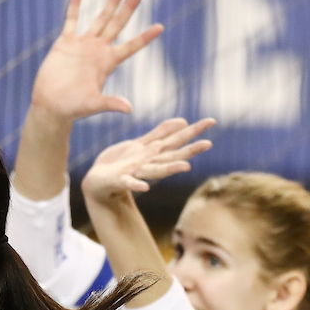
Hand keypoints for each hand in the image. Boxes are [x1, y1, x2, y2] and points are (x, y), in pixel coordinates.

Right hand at [29, 0, 162, 121]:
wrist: (50, 106)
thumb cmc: (72, 108)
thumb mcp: (92, 105)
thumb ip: (110, 103)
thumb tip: (129, 109)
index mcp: (108, 63)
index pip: (131, 47)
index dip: (145, 37)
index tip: (160, 26)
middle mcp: (98, 50)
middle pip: (118, 23)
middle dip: (130, 6)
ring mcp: (82, 44)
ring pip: (100, 17)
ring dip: (111, 2)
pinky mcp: (65, 42)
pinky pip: (71, 19)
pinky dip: (75, 4)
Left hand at [82, 118, 214, 202]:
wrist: (98, 181)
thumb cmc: (121, 163)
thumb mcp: (141, 145)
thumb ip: (160, 134)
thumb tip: (183, 121)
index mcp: (154, 154)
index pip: (178, 141)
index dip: (194, 131)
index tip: (212, 121)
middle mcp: (149, 164)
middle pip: (172, 155)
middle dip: (190, 150)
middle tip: (209, 143)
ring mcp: (136, 173)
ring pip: (156, 170)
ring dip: (170, 169)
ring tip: (186, 166)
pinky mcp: (119, 179)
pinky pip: (129, 183)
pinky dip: (136, 185)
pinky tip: (145, 188)